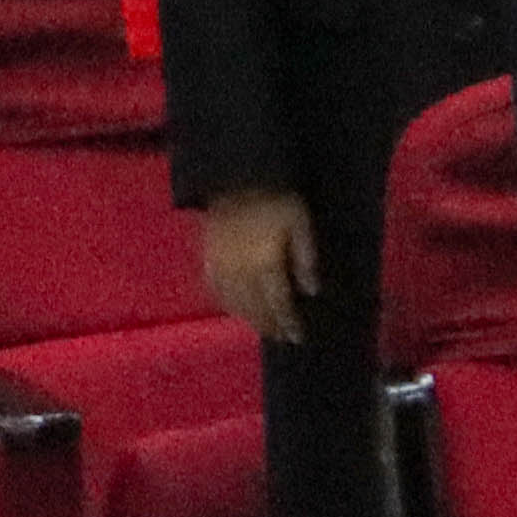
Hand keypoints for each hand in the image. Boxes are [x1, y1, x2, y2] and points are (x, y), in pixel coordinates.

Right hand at [195, 186, 316, 341]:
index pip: (278, 304)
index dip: (288, 322)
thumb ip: (305, 259)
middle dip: (269, 325)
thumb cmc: (277, 199)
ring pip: (234, 305)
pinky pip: (216, 292)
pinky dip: (228, 305)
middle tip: (283, 337)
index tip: (298, 337)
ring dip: (249, 319)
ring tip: (263, 327)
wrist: (236, 180)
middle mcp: (240, 274)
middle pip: (254, 309)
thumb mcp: (300, 223)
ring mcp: (220, 269)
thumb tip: (311, 291)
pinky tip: (236, 308)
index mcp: (265, 265)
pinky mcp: (206, 260)